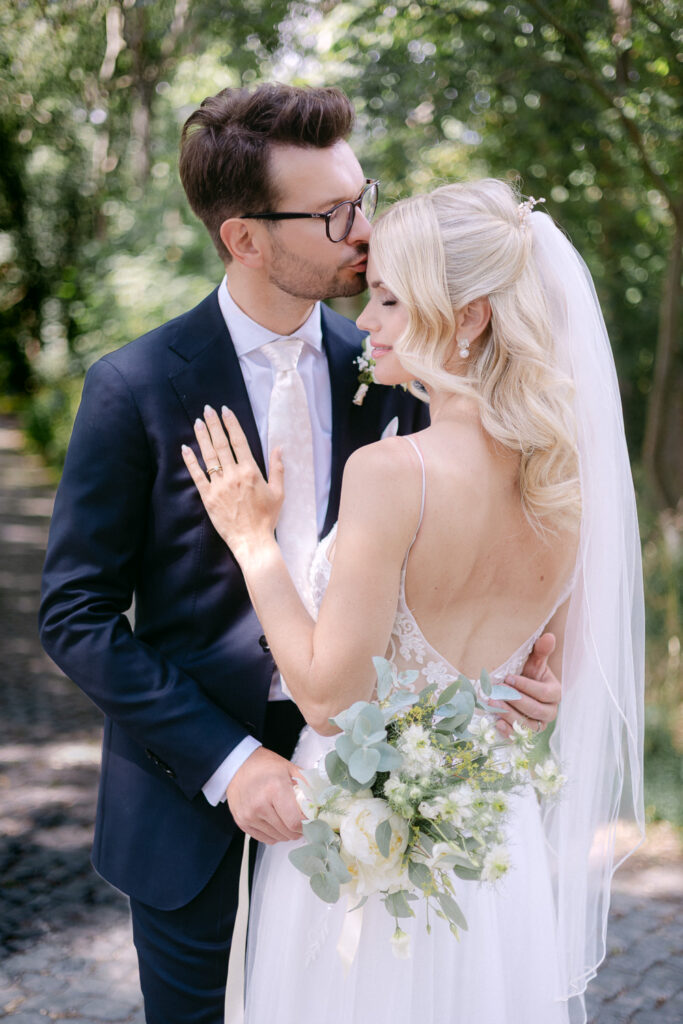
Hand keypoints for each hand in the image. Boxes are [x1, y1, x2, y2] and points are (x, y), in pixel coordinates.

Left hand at [181, 405, 283, 557]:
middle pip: (221, 445)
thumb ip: (277, 469)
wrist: (252, 541)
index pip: (239, 442)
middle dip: (214, 425)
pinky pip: (197, 476)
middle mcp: (233, 475)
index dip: (231, 425)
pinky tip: (185, 448)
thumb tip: (279, 448)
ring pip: (208, 456)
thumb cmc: (267, 518)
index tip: (225, 411)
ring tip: (197, 422)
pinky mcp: (208, 497)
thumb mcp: (279, 493)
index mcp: (251, 472)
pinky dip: (190, 461)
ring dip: (202, 437)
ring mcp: (219, 486)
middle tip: (207, 409)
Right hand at [226, 747, 302, 844]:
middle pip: (287, 832)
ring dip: (286, 832)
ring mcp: (249, 816)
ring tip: (287, 818)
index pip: (295, 822)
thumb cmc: (265, 765)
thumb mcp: (290, 769)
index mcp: (275, 790)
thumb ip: (307, 785)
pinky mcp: (242, 822)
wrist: (238, 764)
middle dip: (298, 829)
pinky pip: (265, 839)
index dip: (307, 824)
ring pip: (277, 838)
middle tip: (301, 819)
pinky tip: (275, 821)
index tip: (311, 819)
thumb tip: (321, 803)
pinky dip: (274, 834)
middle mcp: (259, 805)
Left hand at [492, 633, 560, 738]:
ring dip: (509, 715)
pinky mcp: (526, 734)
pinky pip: (519, 736)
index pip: (544, 693)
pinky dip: (508, 731)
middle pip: (536, 710)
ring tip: (492, 703)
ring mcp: (538, 724)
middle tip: (497, 692)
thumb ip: (541, 651)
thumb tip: (549, 636)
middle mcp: (549, 711)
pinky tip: (497, 723)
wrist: (518, 689)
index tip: (508, 678)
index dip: (527, 687)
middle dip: (515, 701)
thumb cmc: (527, 673)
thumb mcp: (534, 662)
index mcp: (555, 693)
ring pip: (527, 725)